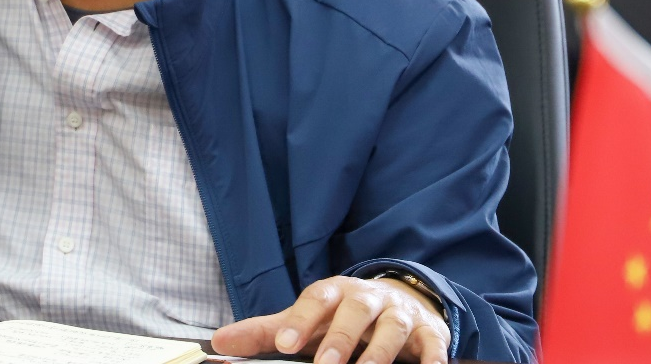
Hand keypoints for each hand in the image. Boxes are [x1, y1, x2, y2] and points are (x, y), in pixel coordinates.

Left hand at [210, 275, 449, 363]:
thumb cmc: (343, 317)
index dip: (301, 321)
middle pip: (356, 312)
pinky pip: (433, 346)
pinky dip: (433, 358)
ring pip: (392, 329)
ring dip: (380, 353)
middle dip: (342, 339)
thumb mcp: (308, 321)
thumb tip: (217, 342)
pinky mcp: (429, 333)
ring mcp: (400, 314)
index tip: (283, 345)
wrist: (401, 302)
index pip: (316, 300)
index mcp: (335, 292)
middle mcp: (368, 298)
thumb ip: (265, 333)